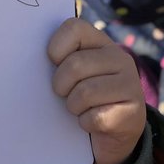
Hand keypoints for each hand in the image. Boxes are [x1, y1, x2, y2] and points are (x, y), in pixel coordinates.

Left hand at [48, 18, 146, 163]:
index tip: (54, 64)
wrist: (115, 135)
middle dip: (61, 86)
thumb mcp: (75, 74)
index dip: (56, 48)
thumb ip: (62, 60)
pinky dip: (85, 123)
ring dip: (73, 107)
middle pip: (74, 65)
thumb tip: (31, 61)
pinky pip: (95, 117)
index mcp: (102, 43)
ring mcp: (130, 85)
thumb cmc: (85, 100)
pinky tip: (92, 122)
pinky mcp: (132, 113)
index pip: (74, 28)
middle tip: (65, 94)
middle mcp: (121, 59)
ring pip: (84, 93)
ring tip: (80, 108)